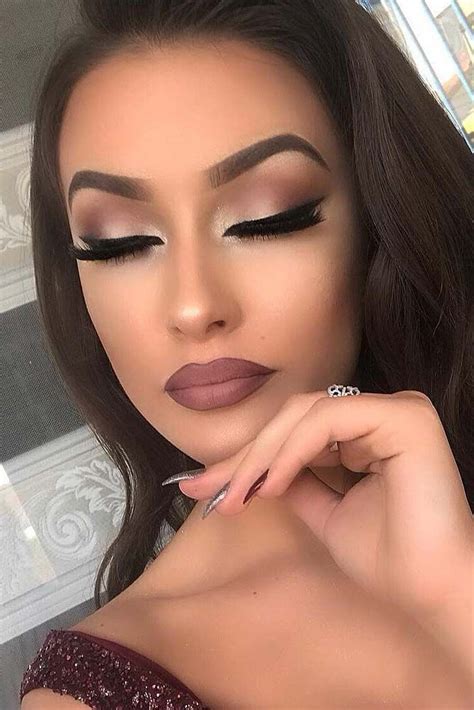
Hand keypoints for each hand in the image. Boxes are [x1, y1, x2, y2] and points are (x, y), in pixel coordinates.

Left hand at [178, 389, 472, 622]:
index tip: (204, 486)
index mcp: (367, 431)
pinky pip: (328, 421)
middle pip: (294, 416)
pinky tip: (272, 484)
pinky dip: (292, 451)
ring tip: (237, 494)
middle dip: (246, 454)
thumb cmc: (386, 558)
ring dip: (262, 454)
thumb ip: (292, 481)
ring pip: (305, 414)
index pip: (295, 429)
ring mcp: (395, 409)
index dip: (248, 456)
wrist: (429, 590)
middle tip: (207, 489)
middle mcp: (381, 413)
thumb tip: (244, 470)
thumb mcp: (322, 511)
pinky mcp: (404, 416)